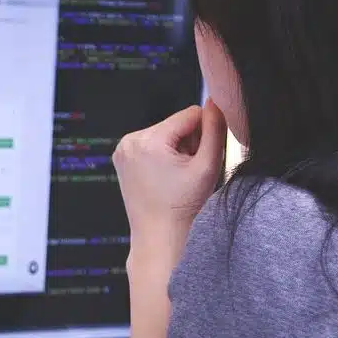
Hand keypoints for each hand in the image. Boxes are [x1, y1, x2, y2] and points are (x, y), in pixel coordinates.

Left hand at [113, 100, 227, 251]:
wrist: (158, 235)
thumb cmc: (182, 206)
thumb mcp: (207, 165)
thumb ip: (215, 130)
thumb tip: (216, 102)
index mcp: (148, 140)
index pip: (190, 114)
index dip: (204, 133)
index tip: (201, 158)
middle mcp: (129, 141)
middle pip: (175, 124)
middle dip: (188, 143)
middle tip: (187, 171)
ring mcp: (122, 150)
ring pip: (164, 134)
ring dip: (176, 149)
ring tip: (176, 176)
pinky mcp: (122, 159)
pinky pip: (151, 145)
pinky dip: (162, 156)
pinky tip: (165, 177)